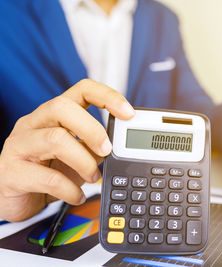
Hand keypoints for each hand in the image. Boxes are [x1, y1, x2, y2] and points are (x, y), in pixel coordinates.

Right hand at [0, 79, 134, 221]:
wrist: (17, 198)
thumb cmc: (50, 171)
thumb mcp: (78, 155)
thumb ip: (95, 147)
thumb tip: (117, 147)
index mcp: (55, 114)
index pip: (82, 89)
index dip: (107, 96)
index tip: (128, 112)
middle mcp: (35, 123)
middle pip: (63, 107)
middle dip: (92, 130)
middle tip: (106, 151)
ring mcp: (19, 145)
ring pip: (55, 140)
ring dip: (84, 162)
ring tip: (93, 177)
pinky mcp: (11, 172)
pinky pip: (47, 178)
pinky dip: (70, 189)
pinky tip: (77, 196)